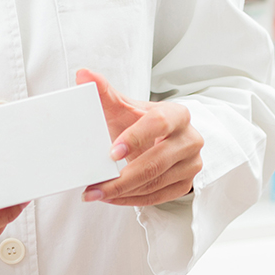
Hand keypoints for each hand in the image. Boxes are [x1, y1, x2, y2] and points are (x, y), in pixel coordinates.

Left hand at [77, 69, 203, 207]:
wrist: (162, 139)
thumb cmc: (140, 122)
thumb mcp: (125, 107)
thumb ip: (104, 92)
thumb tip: (83, 74)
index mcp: (177, 114)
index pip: (159, 123)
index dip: (136, 138)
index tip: (111, 153)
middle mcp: (190, 138)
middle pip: (157, 161)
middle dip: (122, 178)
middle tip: (94, 187)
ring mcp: (191, 163)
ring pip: (156, 183)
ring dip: (123, 192)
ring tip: (96, 193)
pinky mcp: (186, 184)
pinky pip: (157, 198)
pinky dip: (131, 200)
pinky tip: (112, 198)